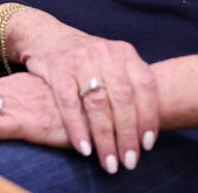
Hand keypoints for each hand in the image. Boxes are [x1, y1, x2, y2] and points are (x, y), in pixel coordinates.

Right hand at [5, 8, 158, 173]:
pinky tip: (84, 149)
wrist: (48, 36)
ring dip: (104, 137)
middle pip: (122, 99)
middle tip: (129, 161)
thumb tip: (148, 132)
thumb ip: (131, 87)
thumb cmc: (88, 60)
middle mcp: (105, 53)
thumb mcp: (113, 63)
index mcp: (124, 52)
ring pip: (97, 103)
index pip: (145, 86)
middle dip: (127, 135)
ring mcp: (80, 59)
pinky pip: (68, 103)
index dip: (149, 117)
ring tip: (108, 162)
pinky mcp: (57, 67)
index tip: (148, 145)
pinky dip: (77, 128)